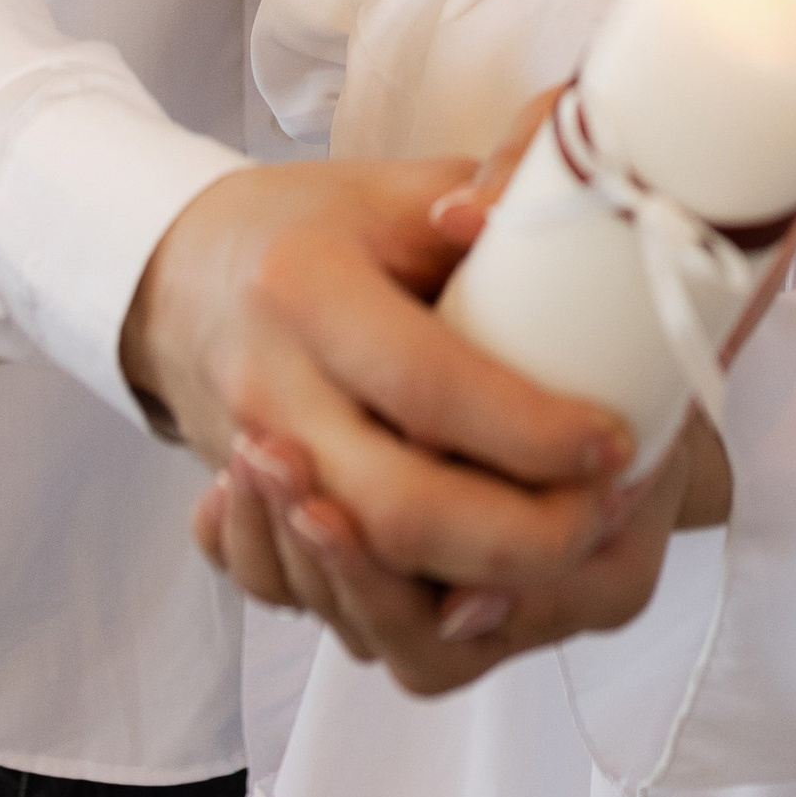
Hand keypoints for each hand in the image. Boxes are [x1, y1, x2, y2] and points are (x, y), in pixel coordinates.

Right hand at [125, 159, 669, 693]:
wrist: (181, 272)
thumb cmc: (314, 224)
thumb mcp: (400, 190)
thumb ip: (493, 210)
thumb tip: (588, 232)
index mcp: (305, 287)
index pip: (428, 386)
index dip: (530, 429)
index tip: (613, 442)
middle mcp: (265, 386)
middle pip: (395, 507)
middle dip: (516, 538)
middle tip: (604, 517)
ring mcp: (240, 462)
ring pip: (358, 572)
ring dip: (462, 585)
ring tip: (561, 554)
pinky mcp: (242, 519)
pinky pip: (310, 599)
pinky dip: (391, 607)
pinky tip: (472, 588)